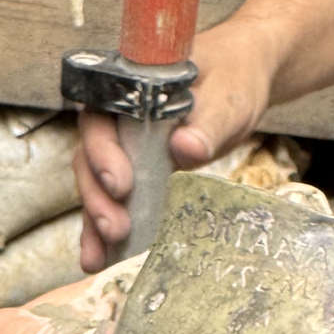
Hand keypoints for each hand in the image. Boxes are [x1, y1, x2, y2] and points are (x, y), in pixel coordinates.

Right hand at [74, 18, 284, 271]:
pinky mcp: (138, 170)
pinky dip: (108, 229)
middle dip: (98, 196)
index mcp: (129, 87)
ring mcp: (125, 145)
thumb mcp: (228, 95)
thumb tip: (185, 148)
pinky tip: (102, 258)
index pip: (100, 118)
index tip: (120, 184)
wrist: (243, 78)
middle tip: (115, 228)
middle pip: (91, 157)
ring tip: (98, 256)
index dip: (102, 152)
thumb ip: (208, 120)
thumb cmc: (233, 75)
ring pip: (98, 183)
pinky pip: (117, 199)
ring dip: (96, 219)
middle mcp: (117, 117)